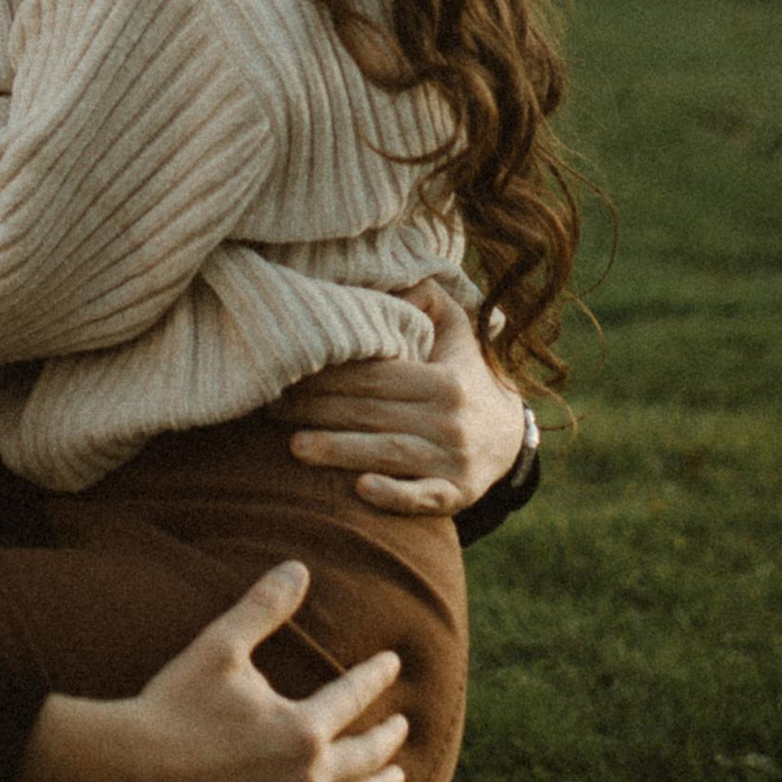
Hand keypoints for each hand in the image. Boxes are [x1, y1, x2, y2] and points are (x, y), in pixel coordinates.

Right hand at [12, 562, 407, 781]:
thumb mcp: (220, 646)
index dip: (377, 676)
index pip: (354, 697)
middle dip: (389, 739)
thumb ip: (264, 607)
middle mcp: (308, 778)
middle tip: (403, 725)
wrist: (132, 769)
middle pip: (367, 757)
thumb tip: (298, 569)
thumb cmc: (176, 703)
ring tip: (398, 778)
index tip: (392, 663)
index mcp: (304, 729)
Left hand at [285, 280, 530, 517]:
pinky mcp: (457, 494)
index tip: (289, 373)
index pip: (377, 375)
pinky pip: (424, 497)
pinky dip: (394, 495)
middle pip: (374, 413)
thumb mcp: (458, 332)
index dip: (331, 374)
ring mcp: (454, 460)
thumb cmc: (465, 377)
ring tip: (296, 446)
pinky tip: (361, 489)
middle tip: (271, 409)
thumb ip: (429, 301)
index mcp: (444, 380)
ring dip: (341, 450)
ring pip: (390, 452)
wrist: (510, 437)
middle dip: (319, 410)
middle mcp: (450, 419)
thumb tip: (395, 284)